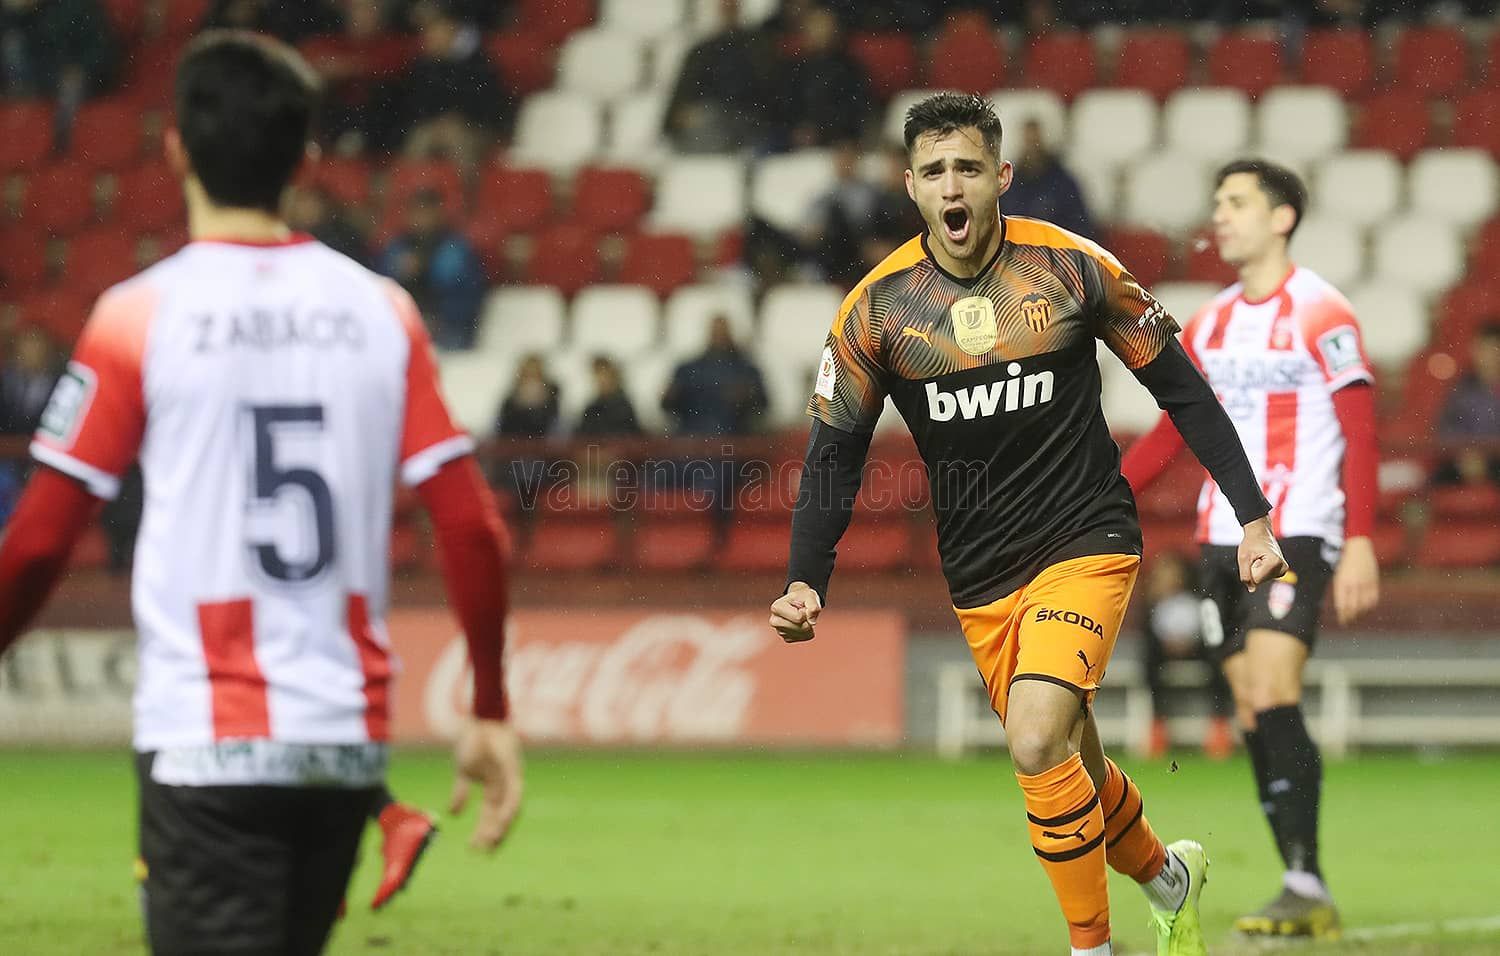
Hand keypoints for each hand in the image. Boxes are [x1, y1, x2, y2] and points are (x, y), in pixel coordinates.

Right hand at [449, 718, 522, 850]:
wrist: (480, 717)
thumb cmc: (472, 741)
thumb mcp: (463, 770)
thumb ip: (460, 792)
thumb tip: (453, 814)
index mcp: (495, 786)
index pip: (492, 814)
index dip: (485, 831)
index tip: (476, 848)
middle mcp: (506, 783)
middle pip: (502, 815)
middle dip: (494, 834)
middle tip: (485, 853)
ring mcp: (511, 776)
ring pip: (511, 807)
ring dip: (503, 825)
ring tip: (492, 842)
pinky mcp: (512, 768)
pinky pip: (514, 792)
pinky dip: (509, 807)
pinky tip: (503, 819)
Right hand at [770, 581, 820, 642]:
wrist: (798, 602)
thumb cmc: (802, 598)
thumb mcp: (809, 595)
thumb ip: (813, 605)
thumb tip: (812, 622)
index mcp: (776, 608)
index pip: (798, 618)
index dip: (806, 611)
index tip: (802, 606)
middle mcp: (775, 621)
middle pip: (801, 628)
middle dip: (807, 619)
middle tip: (803, 611)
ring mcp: (780, 631)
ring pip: (804, 633)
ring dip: (808, 625)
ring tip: (802, 616)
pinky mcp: (787, 638)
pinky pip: (805, 637)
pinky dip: (808, 630)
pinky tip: (801, 623)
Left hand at [1238, 516, 1287, 591]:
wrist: (1260, 533)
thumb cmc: (1250, 543)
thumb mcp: (1243, 558)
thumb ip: (1245, 575)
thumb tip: (1251, 590)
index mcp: (1274, 563)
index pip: (1256, 580)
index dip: (1249, 570)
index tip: (1252, 558)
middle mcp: (1282, 567)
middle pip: (1260, 581)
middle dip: (1253, 571)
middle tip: (1256, 557)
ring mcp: (1283, 569)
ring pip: (1262, 580)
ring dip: (1257, 570)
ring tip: (1260, 558)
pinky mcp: (1282, 570)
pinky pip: (1265, 577)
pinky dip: (1261, 570)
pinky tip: (1263, 560)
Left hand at [1331, 535, 1379, 624]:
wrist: (1358, 547)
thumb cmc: (1345, 563)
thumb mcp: (1339, 576)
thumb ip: (1341, 591)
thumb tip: (1343, 608)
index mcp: (1341, 583)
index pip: (1342, 605)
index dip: (1343, 616)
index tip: (1343, 622)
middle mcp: (1353, 584)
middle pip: (1353, 608)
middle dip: (1351, 617)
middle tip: (1349, 622)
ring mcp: (1365, 583)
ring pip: (1364, 605)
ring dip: (1361, 614)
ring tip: (1357, 617)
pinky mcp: (1374, 581)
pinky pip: (1374, 599)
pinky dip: (1371, 606)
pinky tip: (1367, 609)